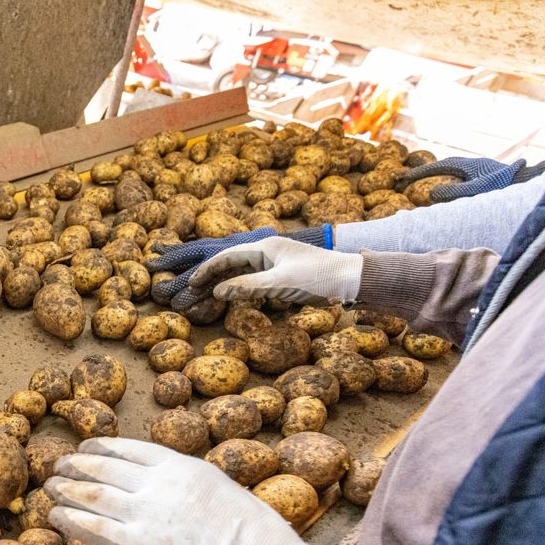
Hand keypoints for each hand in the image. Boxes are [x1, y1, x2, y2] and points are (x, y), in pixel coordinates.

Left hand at [46, 438, 332, 544]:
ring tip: (50, 486)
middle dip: (78, 465)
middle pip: (105, 467)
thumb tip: (178, 494)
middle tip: (60, 465)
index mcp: (184, 465)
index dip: (104, 448)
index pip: (132, 449)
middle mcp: (159, 483)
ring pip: (92, 494)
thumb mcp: (225, 493)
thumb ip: (194, 489)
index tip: (89, 448)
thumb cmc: (258, 539)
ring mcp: (145, 514)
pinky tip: (55, 516)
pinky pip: (92, 527)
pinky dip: (69, 518)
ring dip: (67, 488)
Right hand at [189, 236, 361, 303]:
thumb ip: (247, 287)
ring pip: (244, 272)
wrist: (352, 280)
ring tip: (209, 295)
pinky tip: (237, 298)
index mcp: (266, 246)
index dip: (207, 270)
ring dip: (227, 283)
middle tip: (194, 290)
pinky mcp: (286, 276)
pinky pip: (257, 281)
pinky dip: (243, 289)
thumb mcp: (279, 284)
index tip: (191, 283)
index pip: (228, 256)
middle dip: (213, 275)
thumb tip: (217, 292)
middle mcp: (269, 251)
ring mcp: (278, 263)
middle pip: (233, 262)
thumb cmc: (318, 277)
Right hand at [396, 156, 544, 202]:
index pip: (434, 167)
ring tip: (411, 183)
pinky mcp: (475, 176)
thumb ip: (453, 192)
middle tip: (400, 181)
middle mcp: (466, 164)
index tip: (400, 180)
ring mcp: (471, 170)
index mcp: (464, 165)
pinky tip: (434, 187)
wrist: (523, 181)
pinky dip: (438, 179)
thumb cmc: (502, 186)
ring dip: (428, 176)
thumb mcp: (476, 191)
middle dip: (418, 174)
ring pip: (444, 171)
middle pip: (437, 167)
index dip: (416, 174)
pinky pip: (451, 176)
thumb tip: (431, 194)